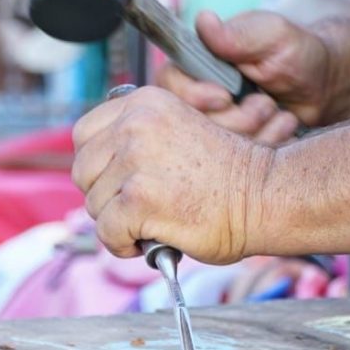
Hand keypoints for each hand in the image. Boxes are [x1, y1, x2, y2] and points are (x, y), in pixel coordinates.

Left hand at [72, 86, 274, 263]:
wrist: (265, 195)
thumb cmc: (227, 173)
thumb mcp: (175, 130)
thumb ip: (136, 138)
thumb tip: (100, 169)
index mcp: (143, 103)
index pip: (84, 135)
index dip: (97, 165)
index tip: (117, 181)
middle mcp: (134, 125)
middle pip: (83, 171)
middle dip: (105, 196)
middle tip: (136, 208)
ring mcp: (135, 162)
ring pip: (94, 204)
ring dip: (117, 222)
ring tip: (151, 222)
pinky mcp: (138, 200)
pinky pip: (107, 232)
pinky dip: (123, 245)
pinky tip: (147, 241)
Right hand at [156, 10, 333, 143]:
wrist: (323, 85)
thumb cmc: (296, 52)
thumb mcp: (272, 35)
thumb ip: (238, 33)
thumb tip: (204, 21)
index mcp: (197, 65)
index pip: (168, 85)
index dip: (193, 97)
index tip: (224, 97)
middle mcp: (198, 97)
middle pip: (190, 123)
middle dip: (233, 120)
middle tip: (265, 104)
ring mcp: (215, 125)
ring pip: (214, 147)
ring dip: (254, 132)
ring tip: (279, 113)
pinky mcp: (233, 149)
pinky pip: (236, 161)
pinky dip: (266, 145)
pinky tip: (283, 127)